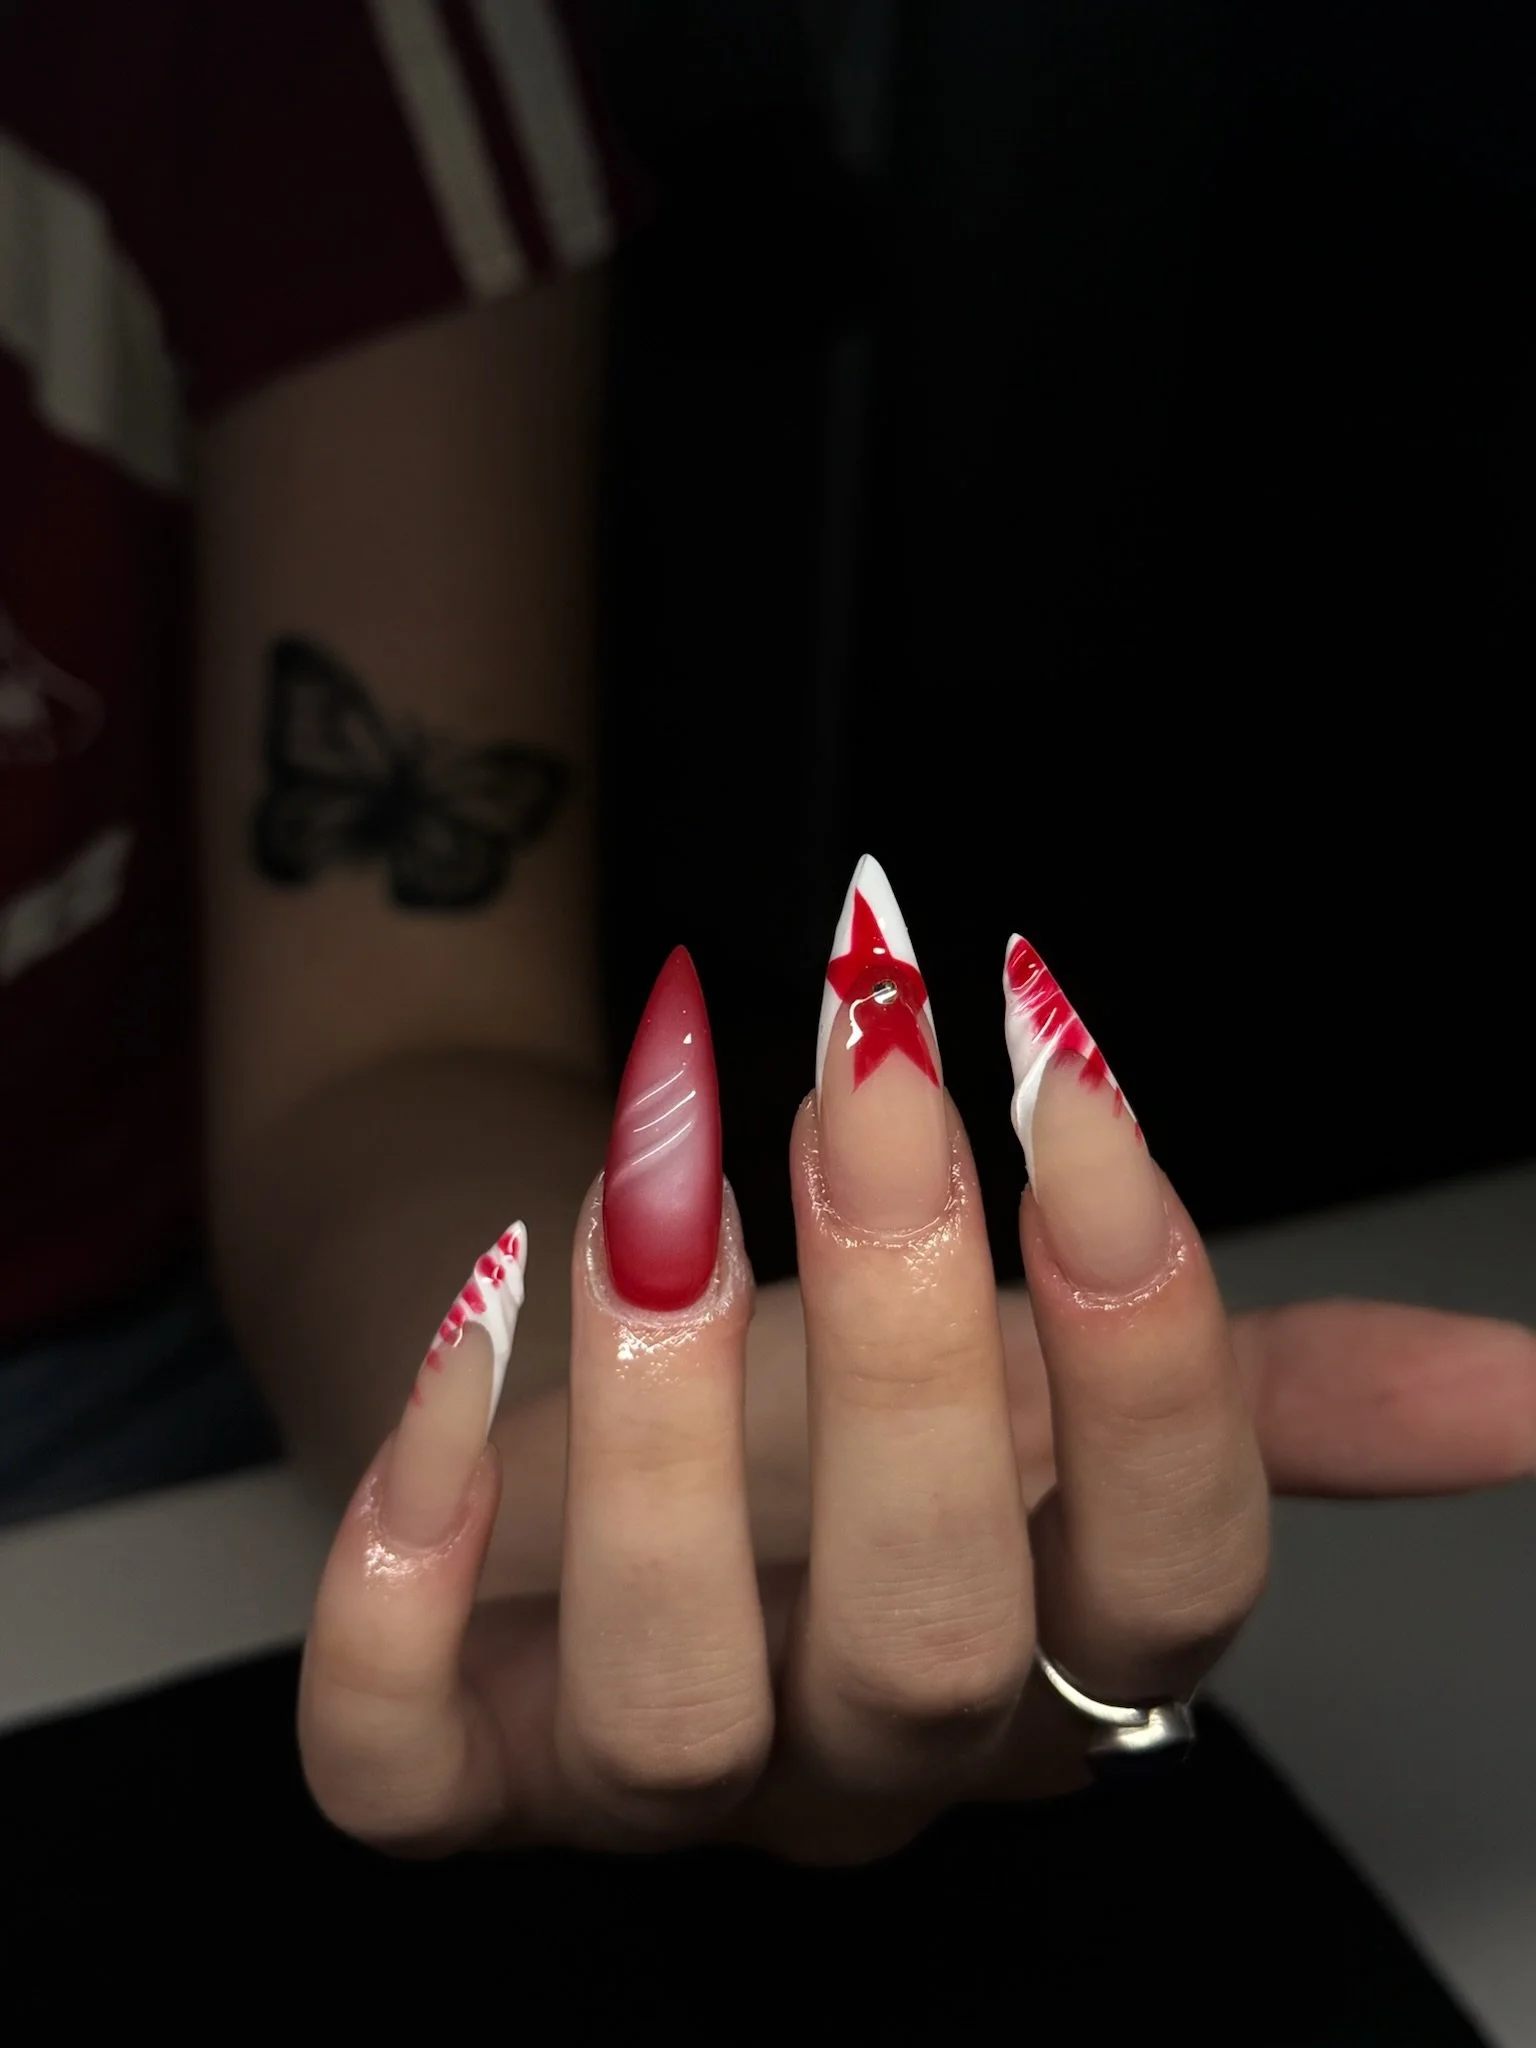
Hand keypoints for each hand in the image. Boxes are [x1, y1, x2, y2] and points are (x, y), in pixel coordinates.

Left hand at [301, 889, 1285, 1860]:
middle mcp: (856, 1752)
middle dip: (906, 1350)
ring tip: (650, 1196)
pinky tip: (460, 1341)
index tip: (1070, 1073)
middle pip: (932, 1645)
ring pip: (670, 1712)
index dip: (1154, 1355)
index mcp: (1038, 1651)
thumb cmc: (829, 1384)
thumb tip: (1526, 1387)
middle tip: (862, 1078)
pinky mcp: (450, 1760)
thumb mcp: (1044, 1372)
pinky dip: (404, 1579)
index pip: (1168, 1588)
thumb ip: (1262, 1390)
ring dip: (659, 1440)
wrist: (570, 1373)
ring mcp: (639, 1774)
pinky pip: (399, 1759)